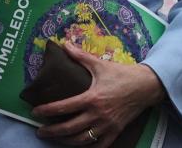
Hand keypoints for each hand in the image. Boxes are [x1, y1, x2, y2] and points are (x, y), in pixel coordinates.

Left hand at [31, 42, 164, 146]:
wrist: (145, 86)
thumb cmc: (121, 74)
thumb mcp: (99, 64)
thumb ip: (80, 56)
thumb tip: (64, 44)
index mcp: (92, 98)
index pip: (64, 107)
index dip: (47, 111)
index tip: (35, 112)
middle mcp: (98, 114)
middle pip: (70, 128)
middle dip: (52, 132)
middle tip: (39, 131)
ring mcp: (107, 126)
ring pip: (82, 140)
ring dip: (66, 141)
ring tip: (55, 139)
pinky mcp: (115, 132)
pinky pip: (100, 146)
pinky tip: (78, 145)